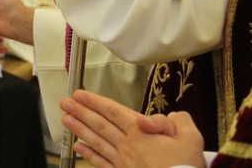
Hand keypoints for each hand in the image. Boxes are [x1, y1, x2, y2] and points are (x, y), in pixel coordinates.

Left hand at [60, 89, 204, 167]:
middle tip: (64, 103)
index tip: (79, 94)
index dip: (94, 101)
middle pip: (99, 124)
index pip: (112, 111)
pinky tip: (77, 147)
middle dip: (80, 112)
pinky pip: (101, 163)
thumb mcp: (190, 138)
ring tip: (65, 119)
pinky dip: (88, 155)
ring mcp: (123, 161)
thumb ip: (179, 120)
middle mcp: (128, 145)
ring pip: (96, 141)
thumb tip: (168, 115)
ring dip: (79, 129)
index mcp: (141, 132)